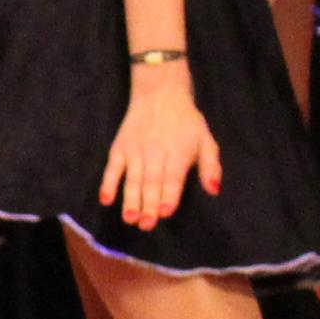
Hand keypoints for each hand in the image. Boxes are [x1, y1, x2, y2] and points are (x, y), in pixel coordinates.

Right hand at [97, 67, 221, 232]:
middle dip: (148, 204)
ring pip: (133, 178)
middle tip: (146, 224)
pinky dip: (108, 183)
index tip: (165, 212)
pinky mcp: (120, 148)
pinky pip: (112, 167)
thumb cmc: (186, 122)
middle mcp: (155, 152)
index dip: (169, 194)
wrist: (160, 94)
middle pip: (151, 181)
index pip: (173, 177)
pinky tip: (106, 199)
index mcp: (178, 152)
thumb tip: (214, 190)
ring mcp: (135, 150)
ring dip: (130, 199)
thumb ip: (210, 167)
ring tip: (129, 218)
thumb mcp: (206, 140)